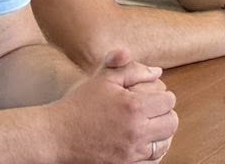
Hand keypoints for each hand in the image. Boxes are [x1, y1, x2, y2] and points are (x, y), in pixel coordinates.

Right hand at [53, 48, 177, 163]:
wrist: (53, 137)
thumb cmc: (78, 104)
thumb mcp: (104, 79)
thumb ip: (133, 69)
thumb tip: (158, 72)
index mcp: (134, 107)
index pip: (169, 101)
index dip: (163, 97)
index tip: (154, 98)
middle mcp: (135, 132)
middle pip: (171, 124)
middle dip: (165, 115)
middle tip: (154, 113)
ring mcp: (129, 154)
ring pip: (163, 145)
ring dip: (159, 135)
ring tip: (149, 129)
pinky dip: (151, 155)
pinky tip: (142, 145)